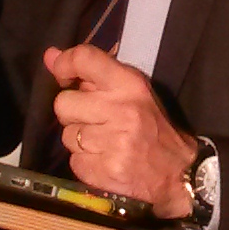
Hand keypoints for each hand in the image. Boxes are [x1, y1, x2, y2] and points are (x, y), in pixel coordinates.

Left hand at [43, 44, 196, 217]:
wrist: (178, 173)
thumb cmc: (153, 128)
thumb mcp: (132, 93)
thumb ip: (91, 73)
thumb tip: (50, 56)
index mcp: (129, 85)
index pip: (85, 59)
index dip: (64, 64)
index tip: (62, 76)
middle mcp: (121, 110)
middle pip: (63, 103)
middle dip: (73, 113)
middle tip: (94, 120)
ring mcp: (112, 142)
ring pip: (67, 135)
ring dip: (80, 141)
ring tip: (104, 143)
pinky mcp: (104, 170)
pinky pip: (74, 161)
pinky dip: (85, 163)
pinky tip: (105, 161)